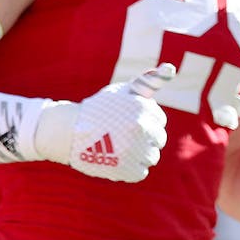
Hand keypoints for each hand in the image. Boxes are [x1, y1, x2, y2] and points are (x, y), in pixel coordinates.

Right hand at [36, 64, 174, 182]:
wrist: (68, 131)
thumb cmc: (98, 110)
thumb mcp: (121, 91)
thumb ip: (148, 81)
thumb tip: (171, 68)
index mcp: (142, 108)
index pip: (159, 119)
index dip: (142, 120)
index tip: (126, 120)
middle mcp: (141, 128)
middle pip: (158, 138)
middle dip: (144, 137)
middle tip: (123, 134)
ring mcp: (135, 151)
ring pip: (151, 156)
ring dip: (138, 153)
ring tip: (118, 146)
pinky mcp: (128, 170)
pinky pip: (141, 171)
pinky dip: (129, 167)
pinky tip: (115, 158)